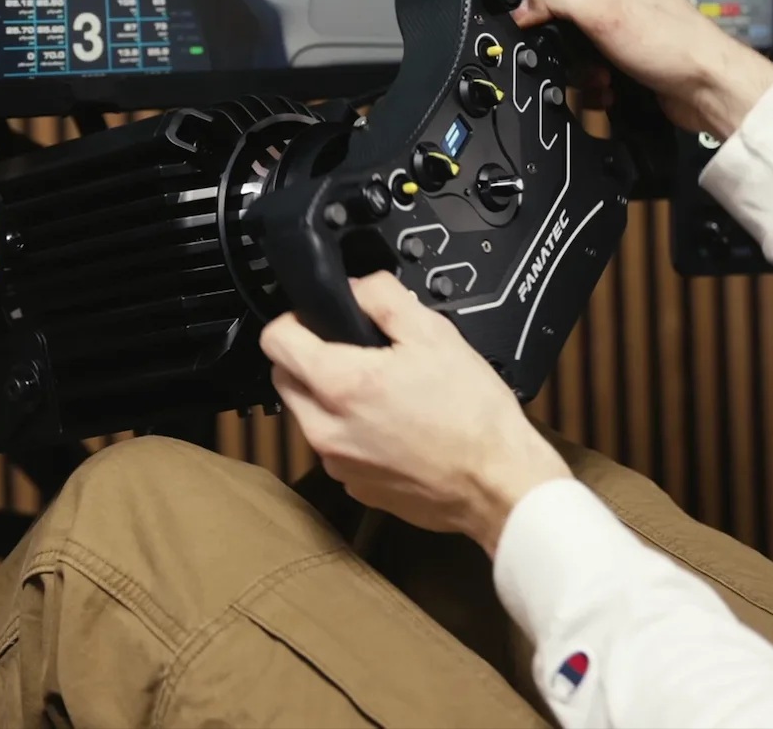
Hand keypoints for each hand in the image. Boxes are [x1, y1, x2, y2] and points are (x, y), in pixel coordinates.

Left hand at [259, 272, 569, 555]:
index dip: (294, 319)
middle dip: (308, 358)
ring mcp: (338, 463)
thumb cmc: (472, 418)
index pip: (275, 340)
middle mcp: (327, 429)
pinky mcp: (354, 486)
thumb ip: (384, 297)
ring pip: (308, 416)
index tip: (317, 319)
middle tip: (352, 351)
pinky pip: (335, 448)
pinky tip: (391, 425)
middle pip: (285, 379)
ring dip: (329, 398)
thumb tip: (358, 287)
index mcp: (340, 385)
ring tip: (380, 390)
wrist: (497, 484)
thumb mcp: (434, 334)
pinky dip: (350, 432)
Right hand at [511, 0, 772, 138]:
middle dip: (563, 42)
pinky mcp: (627, 46)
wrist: (706, 87)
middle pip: (560, 8)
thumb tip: (521, 2)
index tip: (535, 22)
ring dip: (580, 67)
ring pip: (574, 41)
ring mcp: (623, 16)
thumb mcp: (600, 11)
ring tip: (598, 75)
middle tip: (576, 54)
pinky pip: (591, 62)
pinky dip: (593, 79)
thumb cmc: (670, 44)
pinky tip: (607, 87)